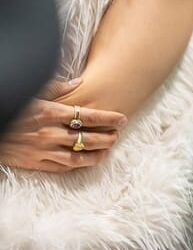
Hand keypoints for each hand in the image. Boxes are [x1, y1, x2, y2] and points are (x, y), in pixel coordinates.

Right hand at [0, 79, 126, 171]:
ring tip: (107, 151)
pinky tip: (85, 162)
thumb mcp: (33, 92)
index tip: (122, 119)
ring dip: (96, 155)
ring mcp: (42, 151)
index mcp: (51, 114)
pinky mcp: (34, 163)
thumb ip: (57, 87)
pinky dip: (76, 166)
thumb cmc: (14, 107)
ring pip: (77, 157)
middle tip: (118, 135)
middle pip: (87, 138)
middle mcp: (50, 133)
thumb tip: (80, 82)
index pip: (88, 116)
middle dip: (107, 138)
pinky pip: (60, 168)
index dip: (109, 119)